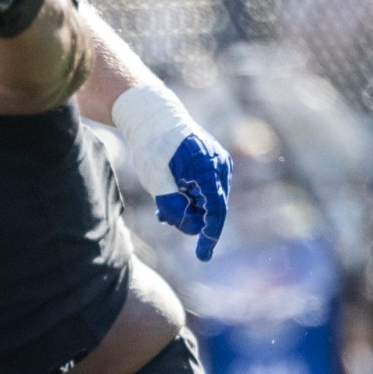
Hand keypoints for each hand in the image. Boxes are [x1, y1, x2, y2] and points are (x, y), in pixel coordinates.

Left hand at [153, 131, 232, 260]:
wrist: (155, 117)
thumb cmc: (152, 146)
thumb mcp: (155, 178)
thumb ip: (172, 204)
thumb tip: (191, 228)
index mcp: (208, 169)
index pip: (215, 211)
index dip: (210, 236)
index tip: (202, 256)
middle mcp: (220, 167)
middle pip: (210, 209)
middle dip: (189, 219)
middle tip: (162, 216)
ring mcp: (219, 165)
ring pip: (207, 201)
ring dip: (187, 209)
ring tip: (161, 208)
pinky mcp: (214, 165)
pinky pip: (206, 191)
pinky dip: (190, 199)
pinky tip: (170, 198)